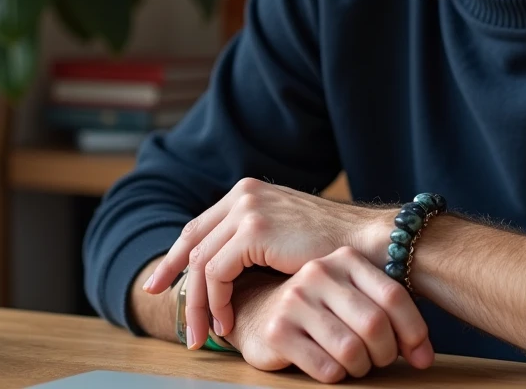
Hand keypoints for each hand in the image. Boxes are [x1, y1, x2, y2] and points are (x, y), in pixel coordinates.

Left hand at [143, 178, 390, 343]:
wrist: (364, 243)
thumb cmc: (330, 247)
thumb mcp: (283, 235)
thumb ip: (253, 241)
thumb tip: (223, 268)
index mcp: (248, 192)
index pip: (200, 226)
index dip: (177, 256)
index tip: (162, 282)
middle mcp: (243, 195)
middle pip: (193, 240)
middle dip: (173, 277)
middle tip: (161, 306)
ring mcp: (247, 210)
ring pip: (202, 262)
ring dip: (197, 302)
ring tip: (201, 333)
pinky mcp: (254, 231)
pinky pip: (218, 273)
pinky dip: (216, 301)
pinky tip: (225, 321)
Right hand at [228, 247, 433, 383]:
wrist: (259, 310)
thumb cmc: (320, 309)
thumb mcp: (354, 298)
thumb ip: (390, 315)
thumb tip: (423, 357)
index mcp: (345, 259)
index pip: (394, 295)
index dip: (413, 331)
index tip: (419, 355)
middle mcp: (318, 273)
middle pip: (374, 324)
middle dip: (385, 353)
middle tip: (379, 360)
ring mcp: (295, 300)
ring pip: (351, 349)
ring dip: (361, 367)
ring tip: (356, 364)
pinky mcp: (277, 331)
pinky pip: (325, 367)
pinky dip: (337, 376)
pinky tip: (331, 368)